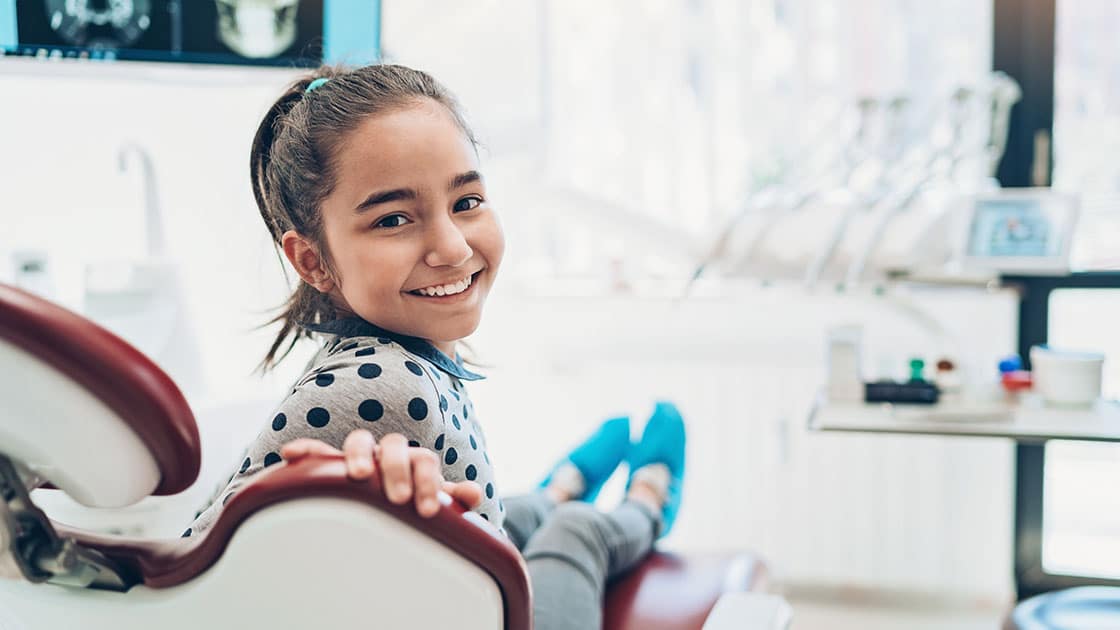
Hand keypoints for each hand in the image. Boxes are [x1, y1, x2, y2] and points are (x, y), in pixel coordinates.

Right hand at [280, 430, 482, 517]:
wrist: (384, 505)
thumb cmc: (408, 504)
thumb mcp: (430, 502)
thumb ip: (451, 497)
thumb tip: (473, 493)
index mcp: (413, 461)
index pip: (424, 460)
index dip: (428, 481)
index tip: (426, 510)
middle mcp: (387, 453)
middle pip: (395, 446)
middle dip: (397, 469)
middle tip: (399, 498)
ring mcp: (361, 456)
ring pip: (360, 441)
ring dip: (359, 454)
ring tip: (359, 475)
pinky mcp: (332, 465)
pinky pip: (318, 451)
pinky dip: (307, 450)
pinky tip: (291, 454)